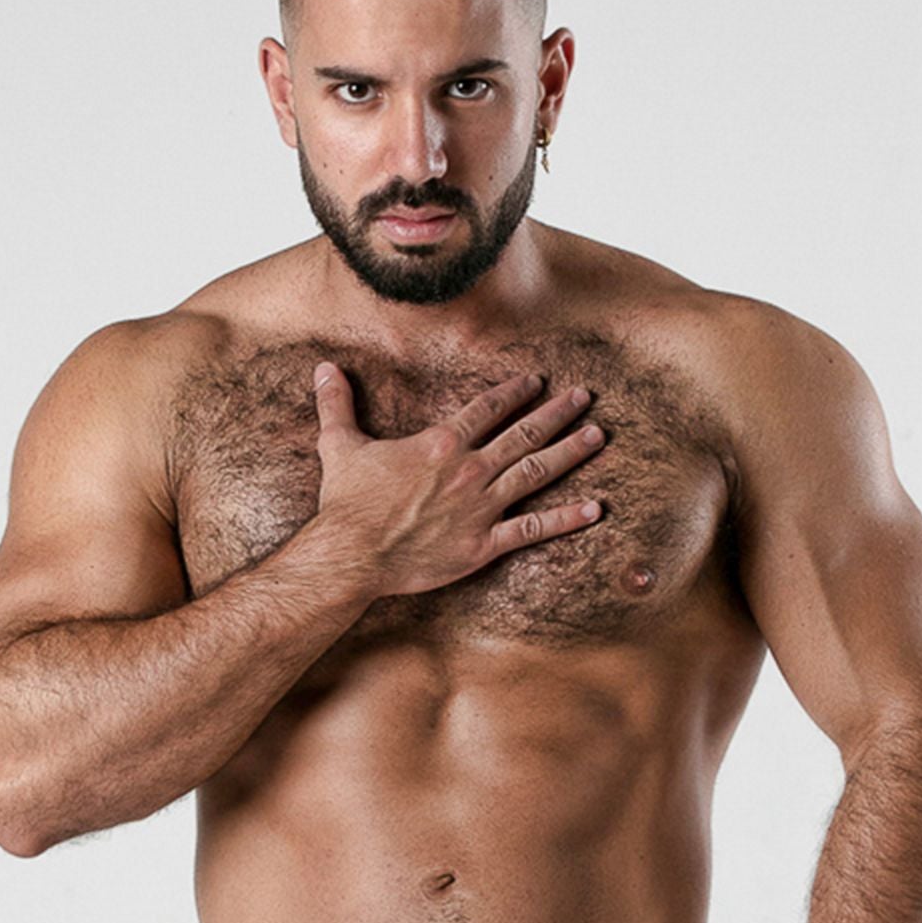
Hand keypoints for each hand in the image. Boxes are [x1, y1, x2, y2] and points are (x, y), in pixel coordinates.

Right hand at [310, 362, 607, 597]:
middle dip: (557, 413)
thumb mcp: (339, 445)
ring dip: (569, 452)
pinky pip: (532, 529)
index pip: (488, 408)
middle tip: (584, 397)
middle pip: (524, 434)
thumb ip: (337, 404)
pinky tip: (595, 509)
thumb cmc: (346, 503)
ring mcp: (481, 507)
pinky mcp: (484, 544)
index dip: (516, 392)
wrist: (352, 554)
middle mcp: (469, 469)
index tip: (538, 381)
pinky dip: (566, 519)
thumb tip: (323, 368)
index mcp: (441, 443)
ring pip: (536, 473)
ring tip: (598, 436)